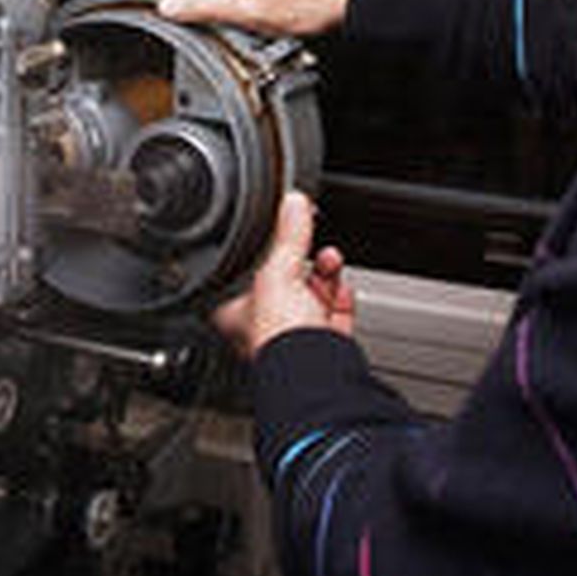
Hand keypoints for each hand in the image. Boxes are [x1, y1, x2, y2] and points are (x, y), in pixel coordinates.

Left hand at [213, 191, 355, 358]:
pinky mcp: (323, 345)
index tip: (282, 229)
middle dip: (304, 258)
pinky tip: (343, 287)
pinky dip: (341, 299)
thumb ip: (289, 235)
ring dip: (325, 274)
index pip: (247, 269)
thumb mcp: (278, 270)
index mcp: (234, 310)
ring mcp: (294, 336)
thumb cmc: (279, 336)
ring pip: (311, 295)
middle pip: (285, 280)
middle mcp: (262, 325)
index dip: (266, 249)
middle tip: (312, 242)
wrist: (316, 372)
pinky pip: (334, 316)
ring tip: (331, 260)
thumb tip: (293, 203)